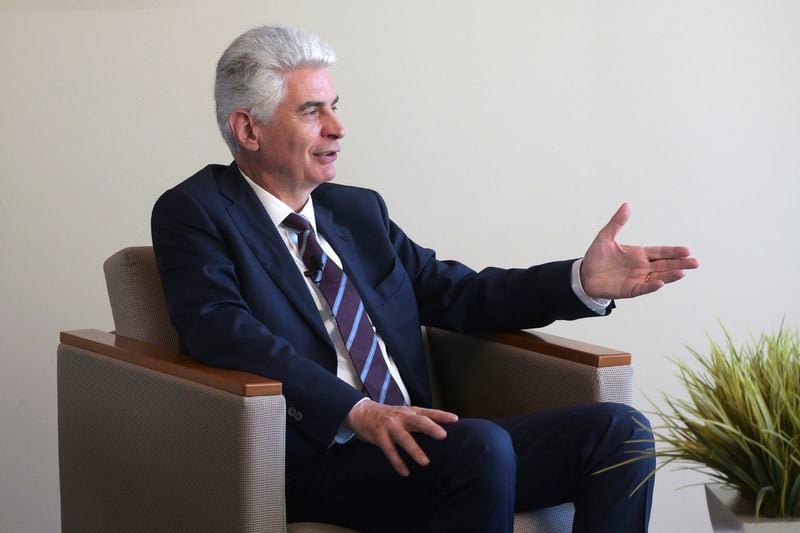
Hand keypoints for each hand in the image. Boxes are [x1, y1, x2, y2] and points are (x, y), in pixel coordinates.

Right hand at [344, 400, 458, 476]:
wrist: (362, 412)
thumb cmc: (389, 416)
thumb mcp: (404, 414)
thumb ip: (419, 420)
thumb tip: (440, 431)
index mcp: (410, 412)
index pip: (429, 412)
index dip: (442, 415)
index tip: (455, 419)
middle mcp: (402, 417)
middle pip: (419, 421)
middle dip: (431, 428)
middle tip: (443, 436)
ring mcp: (391, 426)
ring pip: (405, 438)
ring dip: (415, 451)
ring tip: (425, 462)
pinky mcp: (380, 436)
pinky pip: (390, 451)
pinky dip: (398, 462)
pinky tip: (405, 472)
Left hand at [581, 203, 698, 299]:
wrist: (584, 275)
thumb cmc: (596, 257)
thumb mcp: (605, 236)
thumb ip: (617, 222)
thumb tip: (627, 205)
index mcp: (638, 254)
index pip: (660, 252)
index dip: (673, 252)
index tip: (687, 250)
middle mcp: (641, 267)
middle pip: (664, 265)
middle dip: (680, 264)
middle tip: (695, 262)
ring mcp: (636, 279)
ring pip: (658, 276)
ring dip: (670, 275)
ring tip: (683, 272)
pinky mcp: (629, 290)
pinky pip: (642, 288)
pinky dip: (651, 286)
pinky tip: (660, 282)